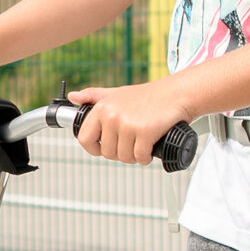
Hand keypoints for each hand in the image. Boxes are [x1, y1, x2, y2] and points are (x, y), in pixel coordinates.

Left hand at [68, 80, 194, 165]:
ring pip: (123, 157)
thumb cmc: (147, 95)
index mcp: (102, 108)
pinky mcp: (145, 132)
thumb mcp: (116, 93)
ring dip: (134, 156)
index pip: (85, 138)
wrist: (176, 93)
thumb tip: (73, 96)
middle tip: (131, 144)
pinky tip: (150, 148)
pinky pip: (140, 157)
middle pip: (107, 152)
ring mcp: (128, 124)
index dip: (94, 148)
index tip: (104, 148)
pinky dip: (146, 157)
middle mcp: (112, 116)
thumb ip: (94, 95)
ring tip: (141, 144)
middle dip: (120, 153)